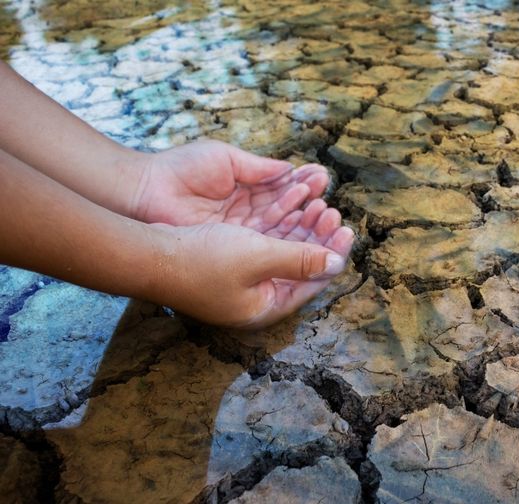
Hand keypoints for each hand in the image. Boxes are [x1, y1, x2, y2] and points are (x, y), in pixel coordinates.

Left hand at [132, 139, 330, 231]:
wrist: (145, 192)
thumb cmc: (180, 170)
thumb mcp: (225, 160)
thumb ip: (259, 168)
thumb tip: (290, 170)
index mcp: (246, 189)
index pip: (283, 190)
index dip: (303, 186)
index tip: (322, 179)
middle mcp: (247, 214)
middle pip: (287, 214)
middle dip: (310, 208)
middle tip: (329, 203)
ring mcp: (240, 234)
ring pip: (281, 231)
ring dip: (304, 224)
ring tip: (323, 213)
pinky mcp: (232, 249)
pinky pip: (265, 246)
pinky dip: (286, 239)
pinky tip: (304, 230)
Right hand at [153, 204, 354, 327]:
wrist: (147, 254)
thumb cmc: (201, 260)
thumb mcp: (258, 257)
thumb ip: (300, 260)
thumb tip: (337, 264)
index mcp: (266, 306)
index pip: (312, 282)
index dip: (333, 254)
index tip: (348, 230)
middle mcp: (257, 297)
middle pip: (300, 266)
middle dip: (318, 237)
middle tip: (333, 212)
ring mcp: (242, 282)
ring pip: (283, 251)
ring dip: (300, 227)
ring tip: (317, 203)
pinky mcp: (228, 263)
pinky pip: (264, 242)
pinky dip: (279, 225)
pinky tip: (290, 204)